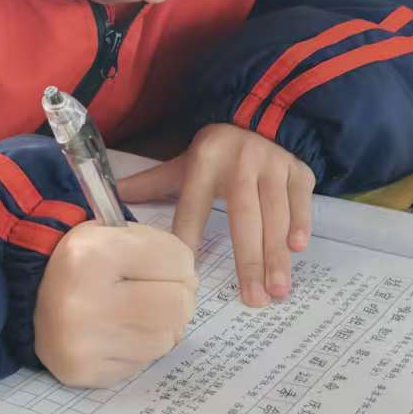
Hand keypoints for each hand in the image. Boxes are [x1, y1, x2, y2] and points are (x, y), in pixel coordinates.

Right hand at [34, 223, 195, 387]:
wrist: (30, 294)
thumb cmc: (84, 262)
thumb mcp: (114, 234)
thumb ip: (161, 249)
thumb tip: (192, 284)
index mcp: (91, 255)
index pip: (178, 262)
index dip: (178, 263)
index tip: (163, 265)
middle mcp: (83, 303)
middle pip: (178, 307)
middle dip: (177, 298)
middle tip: (158, 292)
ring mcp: (82, 344)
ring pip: (166, 339)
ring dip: (160, 325)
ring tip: (133, 311)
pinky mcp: (84, 373)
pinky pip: (143, 363)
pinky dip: (139, 347)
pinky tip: (117, 332)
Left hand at [118, 125, 314, 307]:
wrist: (260, 114)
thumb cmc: (217, 150)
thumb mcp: (184, 162)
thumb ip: (153, 183)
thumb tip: (112, 196)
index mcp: (205, 161)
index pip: (194, 206)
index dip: (190, 236)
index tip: (188, 273)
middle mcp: (241, 162)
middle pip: (244, 217)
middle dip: (250, 260)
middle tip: (253, 299)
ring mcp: (273, 165)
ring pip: (276, 214)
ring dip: (277, 254)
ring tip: (277, 290)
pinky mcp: (298, 169)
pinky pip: (300, 201)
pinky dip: (300, 223)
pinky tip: (297, 249)